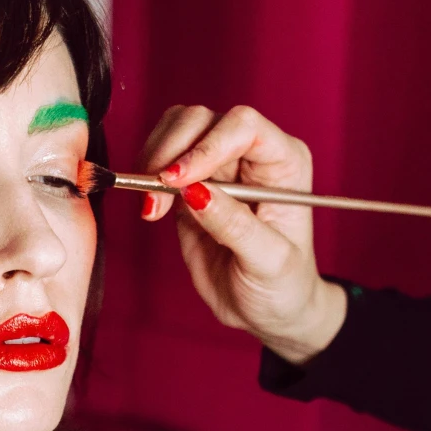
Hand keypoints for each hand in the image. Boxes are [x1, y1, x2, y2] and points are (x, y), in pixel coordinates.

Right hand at [138, 103, 347, 363]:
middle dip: (172, 153)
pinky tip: (151, 206)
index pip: (244, 126)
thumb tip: (195, 192)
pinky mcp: (191, 183)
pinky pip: (162, 156)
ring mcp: (219, 165)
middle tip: (156, 198)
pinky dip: (146, 173)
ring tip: (153, 207)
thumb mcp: (268, 262)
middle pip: (203, 120)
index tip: (177, 180)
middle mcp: (252, 154)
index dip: (207, 145)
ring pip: (178, 128)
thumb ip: (234, 225)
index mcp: (284, 162)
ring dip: (154, 160)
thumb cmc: (282, 286)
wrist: (266, 309)